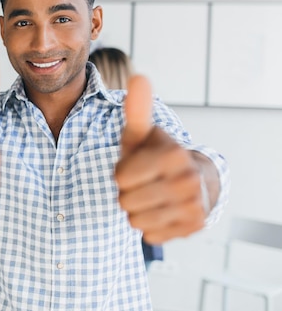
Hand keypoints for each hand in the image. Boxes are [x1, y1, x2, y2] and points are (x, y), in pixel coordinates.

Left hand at [115, 75, 206, 243]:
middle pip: (126, 201)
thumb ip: (137, 109)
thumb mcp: (142, 133)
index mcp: (174, 154)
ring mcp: (194, 207)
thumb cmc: (156, 155)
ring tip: (151, 197)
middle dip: (128, 194)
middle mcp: (189, 181)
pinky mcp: (193, 228)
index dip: (121, 173)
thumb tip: (139, 77)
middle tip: (144, 183)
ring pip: (136, 222)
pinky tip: (162, 211)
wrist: (194, 181)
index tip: (136, 166)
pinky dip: (150, 227)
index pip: (120, 178)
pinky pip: (150, 236)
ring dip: (137, 211)